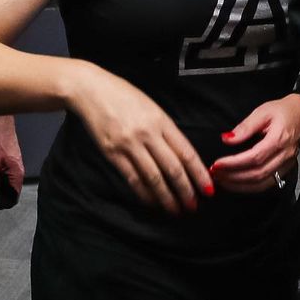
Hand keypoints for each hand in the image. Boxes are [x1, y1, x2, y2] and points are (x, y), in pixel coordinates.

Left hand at [0, 114, 24, 203]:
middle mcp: (18, 170)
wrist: (1, 125)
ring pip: (7, 181)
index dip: (5, 201)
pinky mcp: (10, 161)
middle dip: (0, 193)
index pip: (15, 194)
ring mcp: (14, 165)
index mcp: (18, 173)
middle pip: (11, 188)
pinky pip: (5, 174)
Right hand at [70, 63, 212, 213]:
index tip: (208, 188)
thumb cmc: (124, 96)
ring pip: (154, 177)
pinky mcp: (112, 153)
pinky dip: (144, 194)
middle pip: (173, 168)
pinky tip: (152, 202)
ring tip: (175, 210)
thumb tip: (182, 157)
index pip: (186, 152)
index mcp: (161, 121)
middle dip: (186, 191)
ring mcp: (129, 144)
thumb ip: (166, 130)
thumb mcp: (152, 107)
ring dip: (166, 197)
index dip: (199, 173)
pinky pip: (132, 178)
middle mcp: (147, 133)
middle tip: (194, 206)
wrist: (92, 90)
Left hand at [211, 93, 299, 192]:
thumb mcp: (262, 112)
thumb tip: (227, 139)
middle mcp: (285, 155)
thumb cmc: (282, 111)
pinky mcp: (286, 169)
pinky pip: (268, 184)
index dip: (234, 163)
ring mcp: (287, 164)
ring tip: (222, 180)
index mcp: (279, 139)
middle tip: (215, 174)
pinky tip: (237, 184)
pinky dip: (251, 187)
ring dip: (240, 185)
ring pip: (263, 183)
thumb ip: (245, 127)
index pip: (254, 157)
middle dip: (233, 177)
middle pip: (257, 174)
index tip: (217, 164)